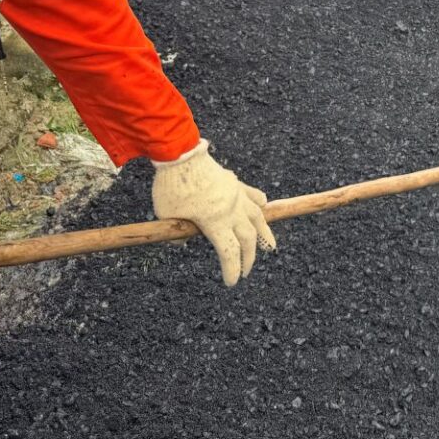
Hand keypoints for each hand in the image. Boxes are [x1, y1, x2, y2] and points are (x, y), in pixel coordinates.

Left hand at [152, 140, 276, 285]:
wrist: (181, 156)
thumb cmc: (171, 188)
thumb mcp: (167, 216)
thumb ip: (177, 233)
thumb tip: (183, 241)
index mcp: (215, 222)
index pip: (230, 252)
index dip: (233, 270)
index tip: (232, 282)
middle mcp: (231, 211)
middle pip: (248, 239)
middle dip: (248, 258)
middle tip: (246, 270)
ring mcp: (237, 196)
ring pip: (258, 218)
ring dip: (264, 234)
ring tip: (270, 246)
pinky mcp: (235, 184)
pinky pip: (254, 195)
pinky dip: (260, 204)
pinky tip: (264, 208)